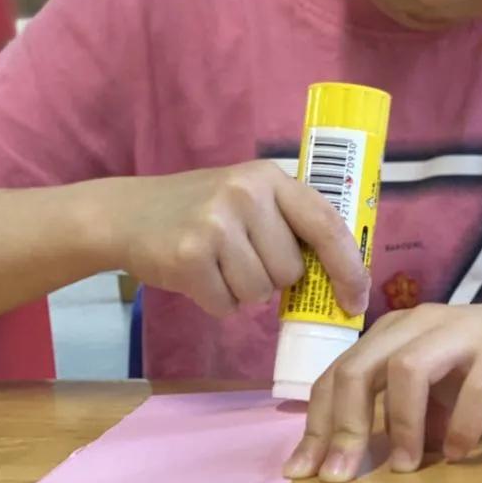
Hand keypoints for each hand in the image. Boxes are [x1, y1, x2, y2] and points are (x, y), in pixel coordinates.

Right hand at [104, 161, 368, 319]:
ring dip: (242, 292)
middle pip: (291, 271)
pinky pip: (227, 305)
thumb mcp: (248, 199)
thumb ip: (289, 225)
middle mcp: (246, 194)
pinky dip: (215, 302)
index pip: (326, 223)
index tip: (356, 300)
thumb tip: (340, 280)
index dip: (348, 266)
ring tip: (217, 265)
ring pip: (260, 292)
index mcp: (270, 178)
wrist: (125, 213)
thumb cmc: (199, 211)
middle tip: (239, 257)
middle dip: (272, 279)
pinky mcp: (189, 256)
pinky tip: (197, 276)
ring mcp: (216, 223)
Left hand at [283, 295, 481, 482]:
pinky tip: (460, 453)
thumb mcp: (430, 386)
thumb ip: (393, 411)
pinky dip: (462, 425)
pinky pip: (477, 386)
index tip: (301, 473)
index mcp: (394, 332)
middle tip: (339, 478)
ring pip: (409, 369)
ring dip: (400, 426)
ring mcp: (463, 331)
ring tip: (405, 469)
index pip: (337, 374)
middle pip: (360, 369)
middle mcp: (420, 323)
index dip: (315, 424)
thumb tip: (344, 462)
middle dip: (343, 427)